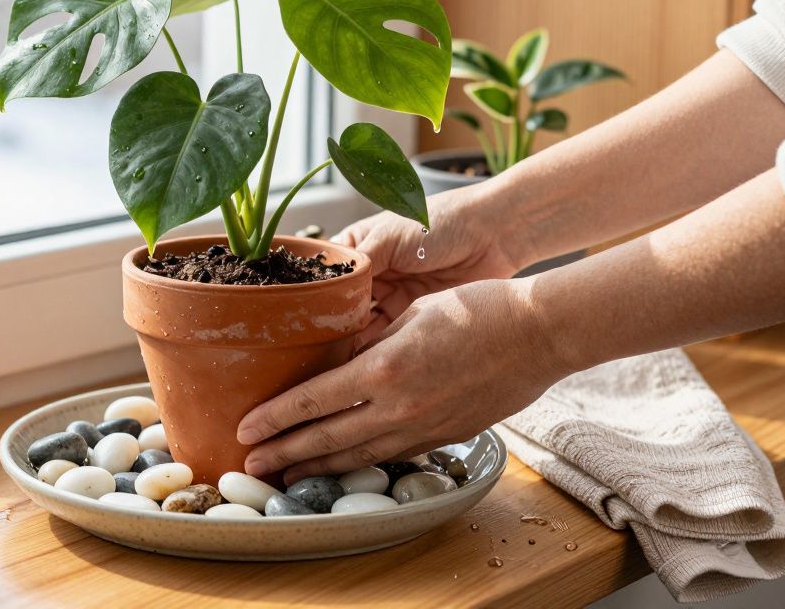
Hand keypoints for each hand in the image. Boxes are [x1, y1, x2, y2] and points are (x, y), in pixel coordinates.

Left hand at [236, 278, 567, 483]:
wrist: (538, 334)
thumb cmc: (477, 309)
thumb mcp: (411, 314)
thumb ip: (372, 343)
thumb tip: (340, 360)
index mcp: (383, 369)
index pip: (312, 401)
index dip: (274, 418)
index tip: (245, 428)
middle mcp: (398, 405)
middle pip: (326, 437)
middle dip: (284, 452)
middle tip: (250, 463)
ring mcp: (422, 427)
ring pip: (357, 455)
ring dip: (318, 465)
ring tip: (287, 474)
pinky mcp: (443, 436)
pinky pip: (392, 454)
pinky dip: (361, 462)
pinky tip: (343, 465)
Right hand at [334, 185, 524, 347]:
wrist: (492, 234)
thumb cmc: (440, 222)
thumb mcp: (389, 238)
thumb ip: (359, 266)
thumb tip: (328, 296)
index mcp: (360, 245)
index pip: (327, 274)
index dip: (315, 295)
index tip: (302, 317)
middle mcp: (373, 270)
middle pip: (341, 302)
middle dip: (331, 322)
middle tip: (316, 344)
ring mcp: (393, 291)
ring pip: (362, 320)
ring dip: (351, 336)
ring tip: (334, 356)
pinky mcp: (413, 311)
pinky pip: (387, 331)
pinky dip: (375, 344)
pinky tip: (361, 357)